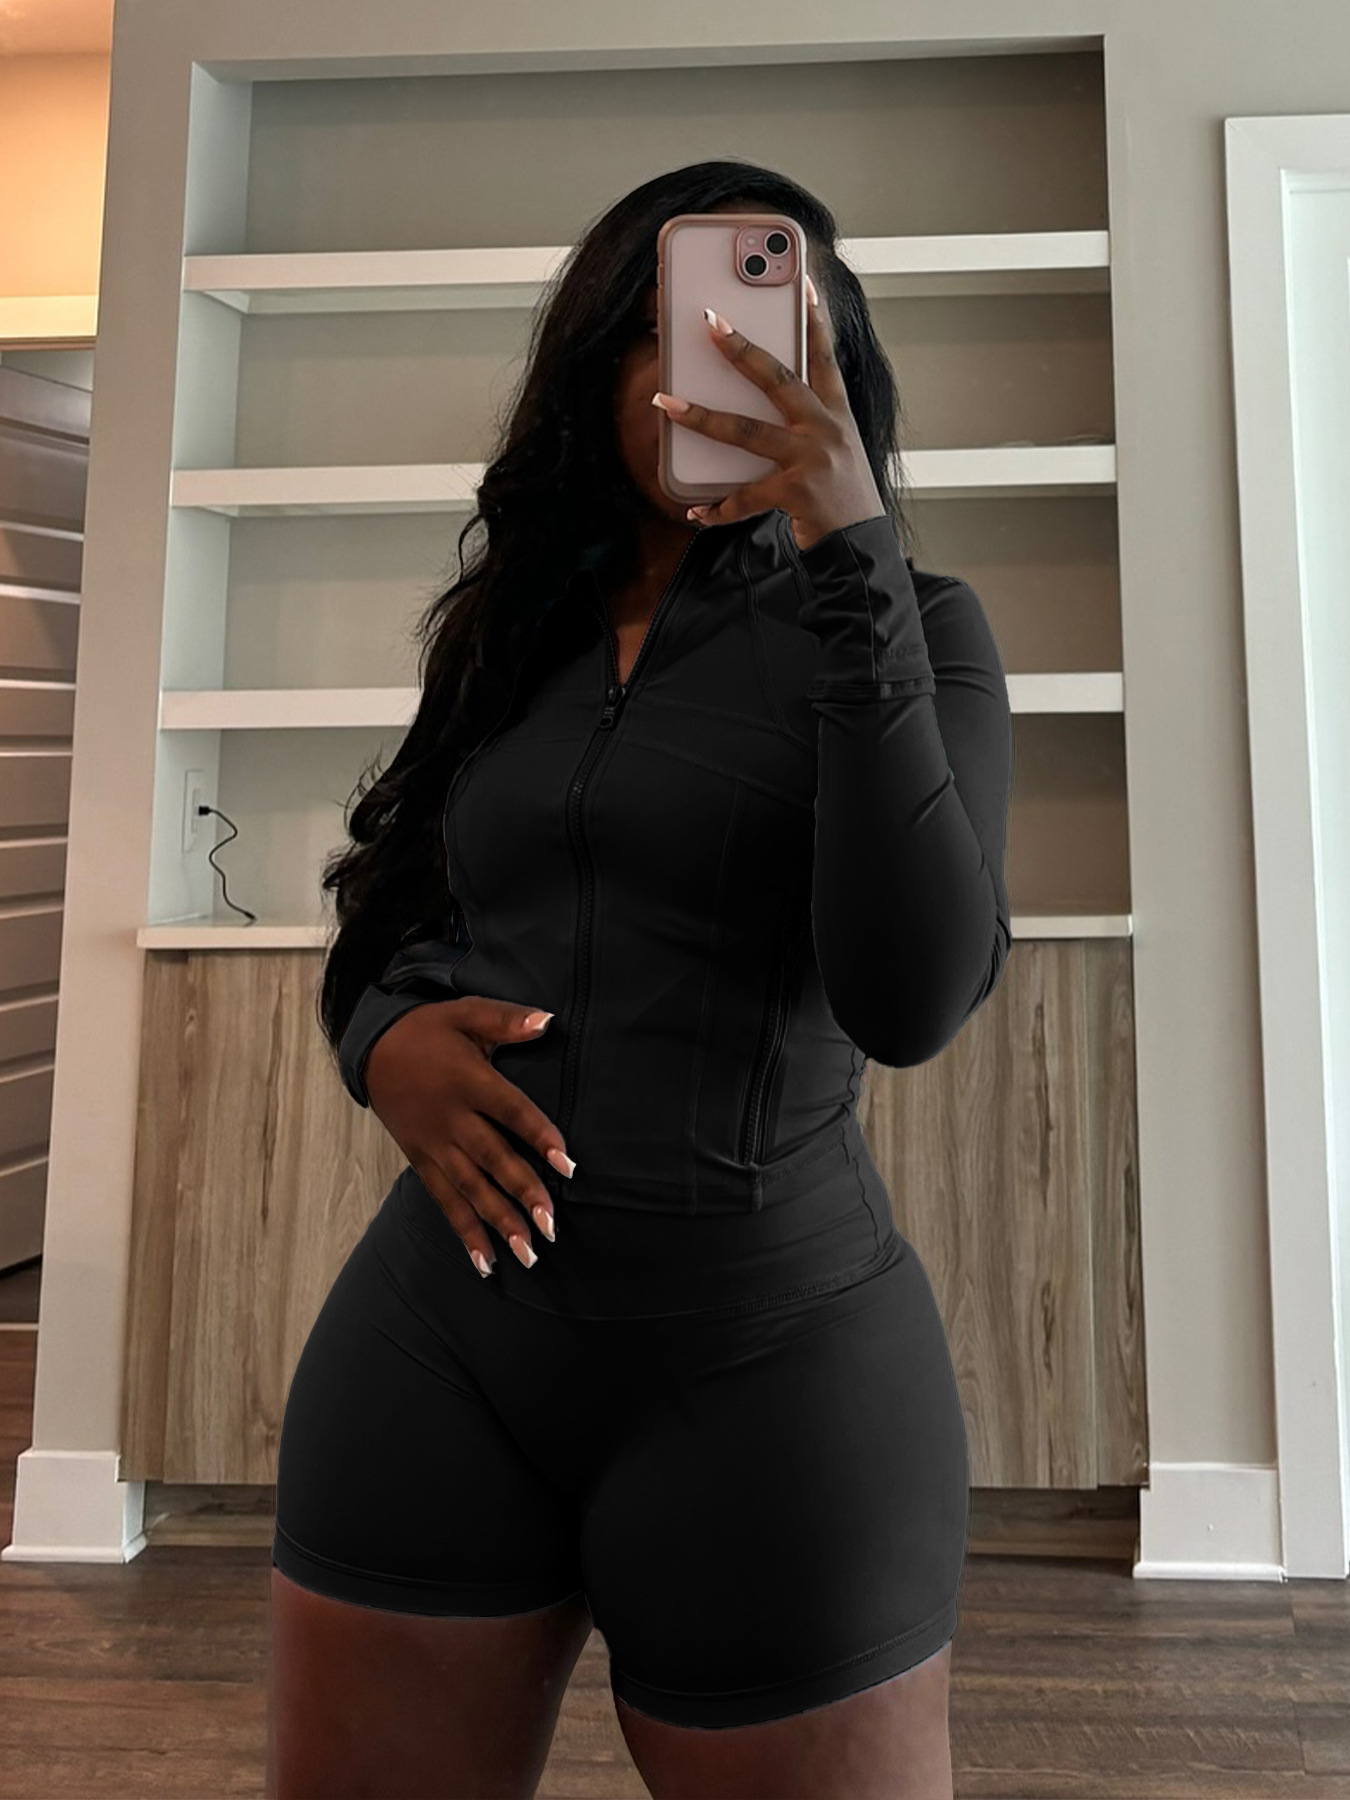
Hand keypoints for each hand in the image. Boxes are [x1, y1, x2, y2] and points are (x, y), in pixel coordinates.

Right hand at [364, 996, 574, 1275]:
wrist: (369, 1047)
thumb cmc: (425, 1030)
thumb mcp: (465, 1013)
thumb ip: (507, 1020)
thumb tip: (549, 1021)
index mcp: (468, 1081)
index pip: (511, 1112)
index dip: (539, 1136)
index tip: (568, 1164)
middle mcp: (451, 1119)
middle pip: (492, 1160)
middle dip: (522, 1194)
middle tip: (551, 1226)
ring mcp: (433, 1145)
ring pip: (469, 1189)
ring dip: (499, 1222)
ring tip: (527, 1253)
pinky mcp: (419, 1160)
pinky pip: (444, 1201)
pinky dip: (464, 1231)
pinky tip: (485, 1261)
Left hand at [651, 273, 887, 551]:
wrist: (861, 545)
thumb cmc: (841, 495)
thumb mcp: (834, 449)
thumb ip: (804, 424)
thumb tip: (753, 405)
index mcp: (835, 413)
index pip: (823, 355)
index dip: (813, 317)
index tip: (800, 280)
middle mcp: (825, 428)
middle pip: (776, 378)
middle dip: (740, 348)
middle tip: (709, 322)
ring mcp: (811, 459)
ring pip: (747, 431)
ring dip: (702, 416)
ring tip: (668, 403)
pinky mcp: (796, 493)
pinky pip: (745, 497)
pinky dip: (718, 508)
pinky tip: (696, 512)